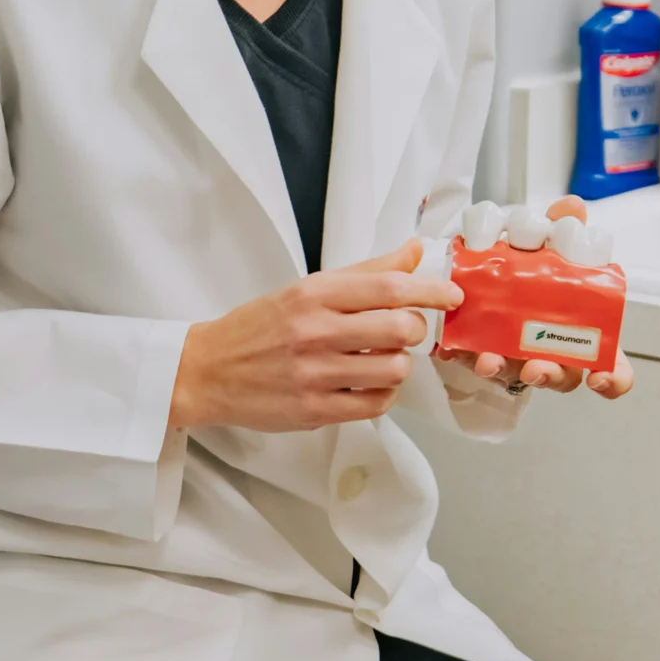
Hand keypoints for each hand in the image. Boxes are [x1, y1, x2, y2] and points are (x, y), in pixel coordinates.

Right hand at [171, 242, 459, 433]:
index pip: (388, 287)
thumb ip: (364, 272)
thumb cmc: (261, 326)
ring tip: (383, 360)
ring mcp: (314, 373)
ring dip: (399, 365)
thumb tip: (412, 251)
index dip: (429, 291)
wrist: (208, 370)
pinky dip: (383, 395)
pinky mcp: (313, 410)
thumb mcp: (307, 289)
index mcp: (314, 294)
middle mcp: (315, 331)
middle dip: (414, 330)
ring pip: (393, 369)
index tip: (452, 296)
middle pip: (399, 328)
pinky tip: (370, 385)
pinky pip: (375, 404)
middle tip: (405, 331)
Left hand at [438, 198, 635, 400]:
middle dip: (549, 375)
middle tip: (537, 368)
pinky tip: (452, 346)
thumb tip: (571, 207)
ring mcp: (516, 356)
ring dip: (501, 368)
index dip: (613, 380)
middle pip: (561, 376)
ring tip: (489, 360)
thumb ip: (566, 228)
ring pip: (514, 373)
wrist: (491, 266)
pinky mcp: (480, 350)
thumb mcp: (554, 245)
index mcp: (584, 333)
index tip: (601, 379)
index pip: (612, 370)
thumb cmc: (536, 268)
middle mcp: (553, 352)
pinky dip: (461, 353)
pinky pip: (470, 359)